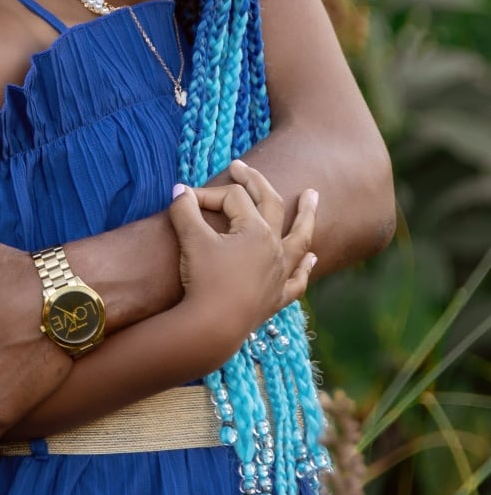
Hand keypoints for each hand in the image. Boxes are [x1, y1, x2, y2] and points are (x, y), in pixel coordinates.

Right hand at [170, 160, 317, 354]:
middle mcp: (274, 247)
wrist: (212, 327)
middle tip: (244, 167)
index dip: (207, 194)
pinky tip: (313, 258)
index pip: (233, 198)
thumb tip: (180, 189)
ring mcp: (280, 272)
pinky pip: (298, 278)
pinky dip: (306, 266)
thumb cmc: (203, 280)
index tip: (185, 201)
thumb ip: (185, 209)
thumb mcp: (190, 239)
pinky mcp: (277, 297)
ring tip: (312, 195)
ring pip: (300, 238)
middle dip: (258, 182)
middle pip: (272, 204)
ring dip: (306, 215)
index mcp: (256, 230)